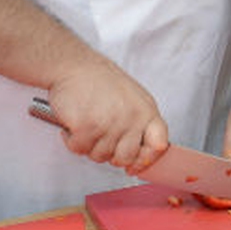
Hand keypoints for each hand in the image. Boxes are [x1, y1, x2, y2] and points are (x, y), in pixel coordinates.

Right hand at [43, 59, 167, 172]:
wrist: (73, 65)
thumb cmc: (98, 80)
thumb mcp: (131, 97)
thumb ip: (139, 122)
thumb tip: (141, 154)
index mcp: (146, 110)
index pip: (159, 144)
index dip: (146, 159)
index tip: (135, 165)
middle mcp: (132, 118)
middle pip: (125, 157)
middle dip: (110, 153)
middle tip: (99, 137)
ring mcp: (110, 124)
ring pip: (100, 156)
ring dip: (89, 144)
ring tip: (86, 123)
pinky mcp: (87, 127)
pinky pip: (79, 149)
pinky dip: (72, 140)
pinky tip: (73, 124)